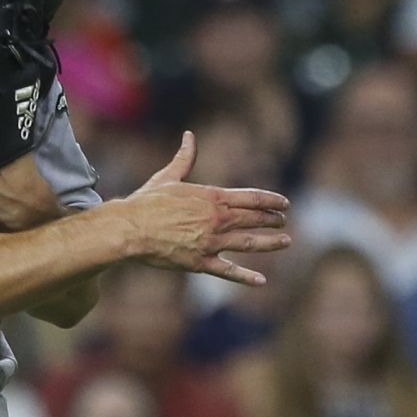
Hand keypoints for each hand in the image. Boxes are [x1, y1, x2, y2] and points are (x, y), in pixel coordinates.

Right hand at [119, 131, 289, 284]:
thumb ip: (185, 158)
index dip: (272, 200)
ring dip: (270, 242)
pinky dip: (245, 277)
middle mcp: (216, 219)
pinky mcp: (200, 263)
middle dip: (273, 220)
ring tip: (286, 241)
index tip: (284, 203)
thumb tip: (189, 135)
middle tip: (283, 221)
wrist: (130, 229)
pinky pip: (228, 271)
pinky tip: (261, 280)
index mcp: (212, 197)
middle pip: (254, 219)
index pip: (252, 198)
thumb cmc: (147, 202)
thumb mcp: (168, 176)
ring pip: (249, 243)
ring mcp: (210, 242)